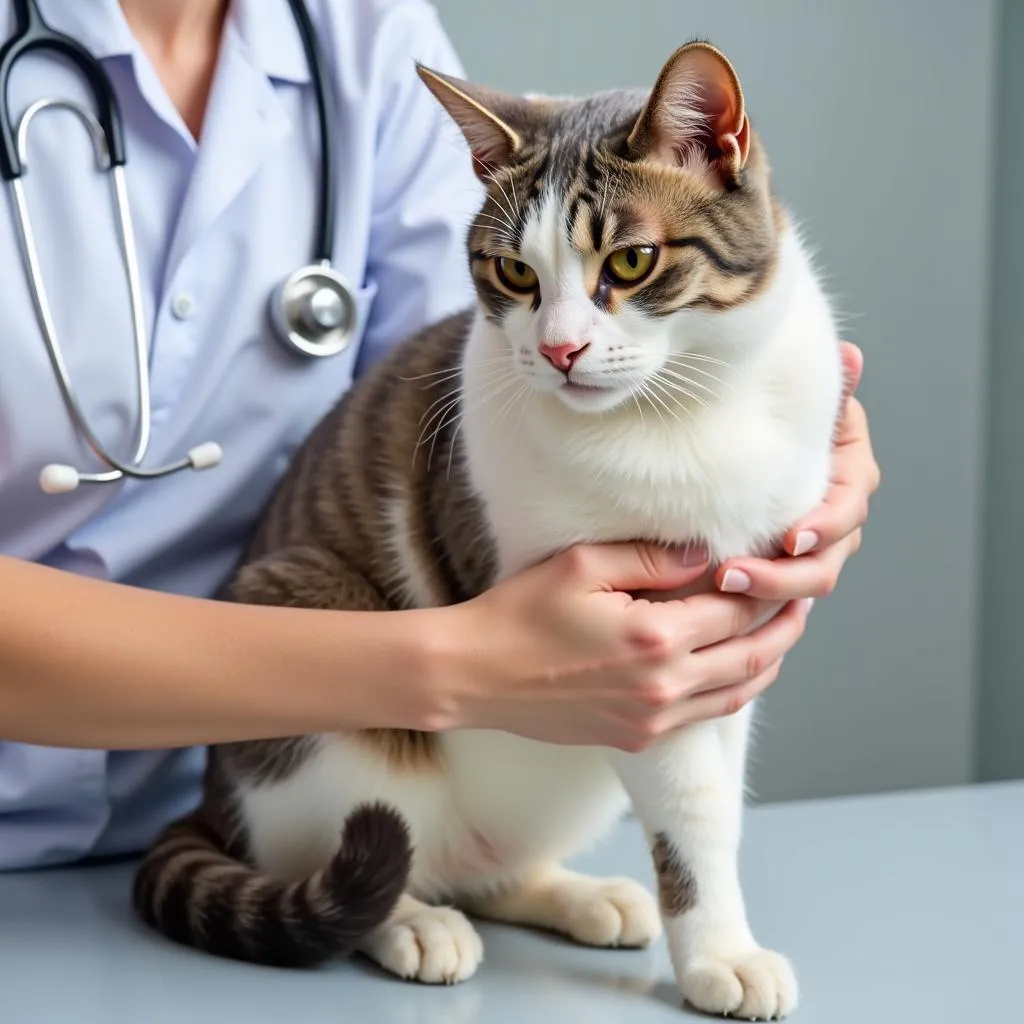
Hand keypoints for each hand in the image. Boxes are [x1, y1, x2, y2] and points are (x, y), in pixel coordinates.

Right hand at [444, 542, 812, 751]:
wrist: (474, 676)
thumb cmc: (520, 615)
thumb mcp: (583, 567)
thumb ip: (652, 559)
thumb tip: (707, 554)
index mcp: (655, 639)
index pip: (736, 610)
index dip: (764, 586)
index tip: (779, 563)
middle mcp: (664, 687)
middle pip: (752, 656)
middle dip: (784, 626)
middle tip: (803, 599)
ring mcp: (651, 720)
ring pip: (736, 693)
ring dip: (767, 662)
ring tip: (781, 633)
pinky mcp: (634, 739)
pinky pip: (704, 717)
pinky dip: (732, 691)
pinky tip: (733, 669)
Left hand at [715, 341, 879, 599]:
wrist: (728, 446)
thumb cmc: (762, 416)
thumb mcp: (787, 404)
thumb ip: (822, 390)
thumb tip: (848, 355)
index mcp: (846, 468)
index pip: (850, 504)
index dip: (826, 525)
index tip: (792, 537)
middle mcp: (837, 509)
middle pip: (830, 557)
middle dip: (787, 573)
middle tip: (734, 574)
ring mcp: (816, 544)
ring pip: (808, 583)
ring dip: (769, 591)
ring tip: (724, 584)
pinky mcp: (788, 566)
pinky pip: (784, 597)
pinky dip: (762, 606)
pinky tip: (731, 611)